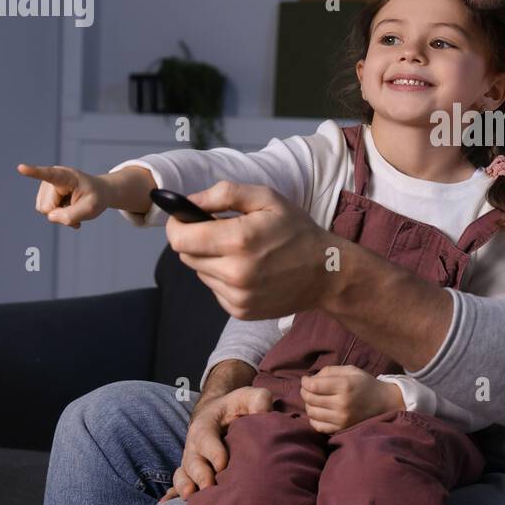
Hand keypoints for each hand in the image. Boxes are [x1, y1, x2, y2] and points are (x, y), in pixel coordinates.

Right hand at [17, 162, 113, 228]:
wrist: (98, 193)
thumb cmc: (96, 197)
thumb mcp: (91, 209)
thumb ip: (71, 216)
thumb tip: (50, 216)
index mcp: (65, 176)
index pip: (47, 174)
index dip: (33, 172)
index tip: (21, 167)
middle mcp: (51, 179)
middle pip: (47, 207)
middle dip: (62, 212)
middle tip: (78, 206)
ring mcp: (46, 187)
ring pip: (46, 211)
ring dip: (61, 214)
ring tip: (74, 205)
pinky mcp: (44, 196)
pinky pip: (47, 213)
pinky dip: (59, 215)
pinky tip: (69, 208)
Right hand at [158, 385, 272, 501]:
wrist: (219, 414)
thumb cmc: (236, 407)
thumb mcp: (248, 397)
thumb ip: (258, 399)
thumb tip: (264, 411)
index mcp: (205, 425)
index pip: (205, 438)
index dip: (213, 451)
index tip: (223, 464)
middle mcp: (194, 445)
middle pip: (192, 461)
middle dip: (200, 475)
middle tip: (210, 487)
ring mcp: (191, 460)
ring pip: (184, 474)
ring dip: (186, 486)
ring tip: (192, 498)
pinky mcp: (192, 473)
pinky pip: (179, 485)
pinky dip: (173, 495)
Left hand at [166, 180, 341, 319]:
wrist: (326, 273)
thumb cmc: (297, 231)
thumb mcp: (267, 198)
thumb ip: (225, 194)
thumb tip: (188, 201)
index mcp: (238, 240)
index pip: (179, 238)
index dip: (177, 225)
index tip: (185, 218)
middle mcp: (234, 272)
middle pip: (186, 255)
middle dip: (196, 240)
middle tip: (220, 232)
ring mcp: (237, 296)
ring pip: (200, 272)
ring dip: (211, 260)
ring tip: (240, 252)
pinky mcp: (240, 311)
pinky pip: (215, 289)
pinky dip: (224, 278)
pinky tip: (247, 270)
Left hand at [301, 365, 402, 432]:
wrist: (383, 403)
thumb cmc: (365, 384)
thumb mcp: (350, 370)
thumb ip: (330, 371)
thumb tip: (309, 379)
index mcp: (345, 386)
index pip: (314, 386)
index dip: (305, 382)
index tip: (306, 379)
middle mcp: (342, 404)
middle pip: (310, 399)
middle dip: (304, 392)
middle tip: (308, 388)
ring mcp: (341, 419)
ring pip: (312, 412)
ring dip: (308, 404)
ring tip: (313, 399)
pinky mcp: (341, 429)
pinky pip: (317, 426)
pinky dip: (313, 418)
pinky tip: (318, 411)